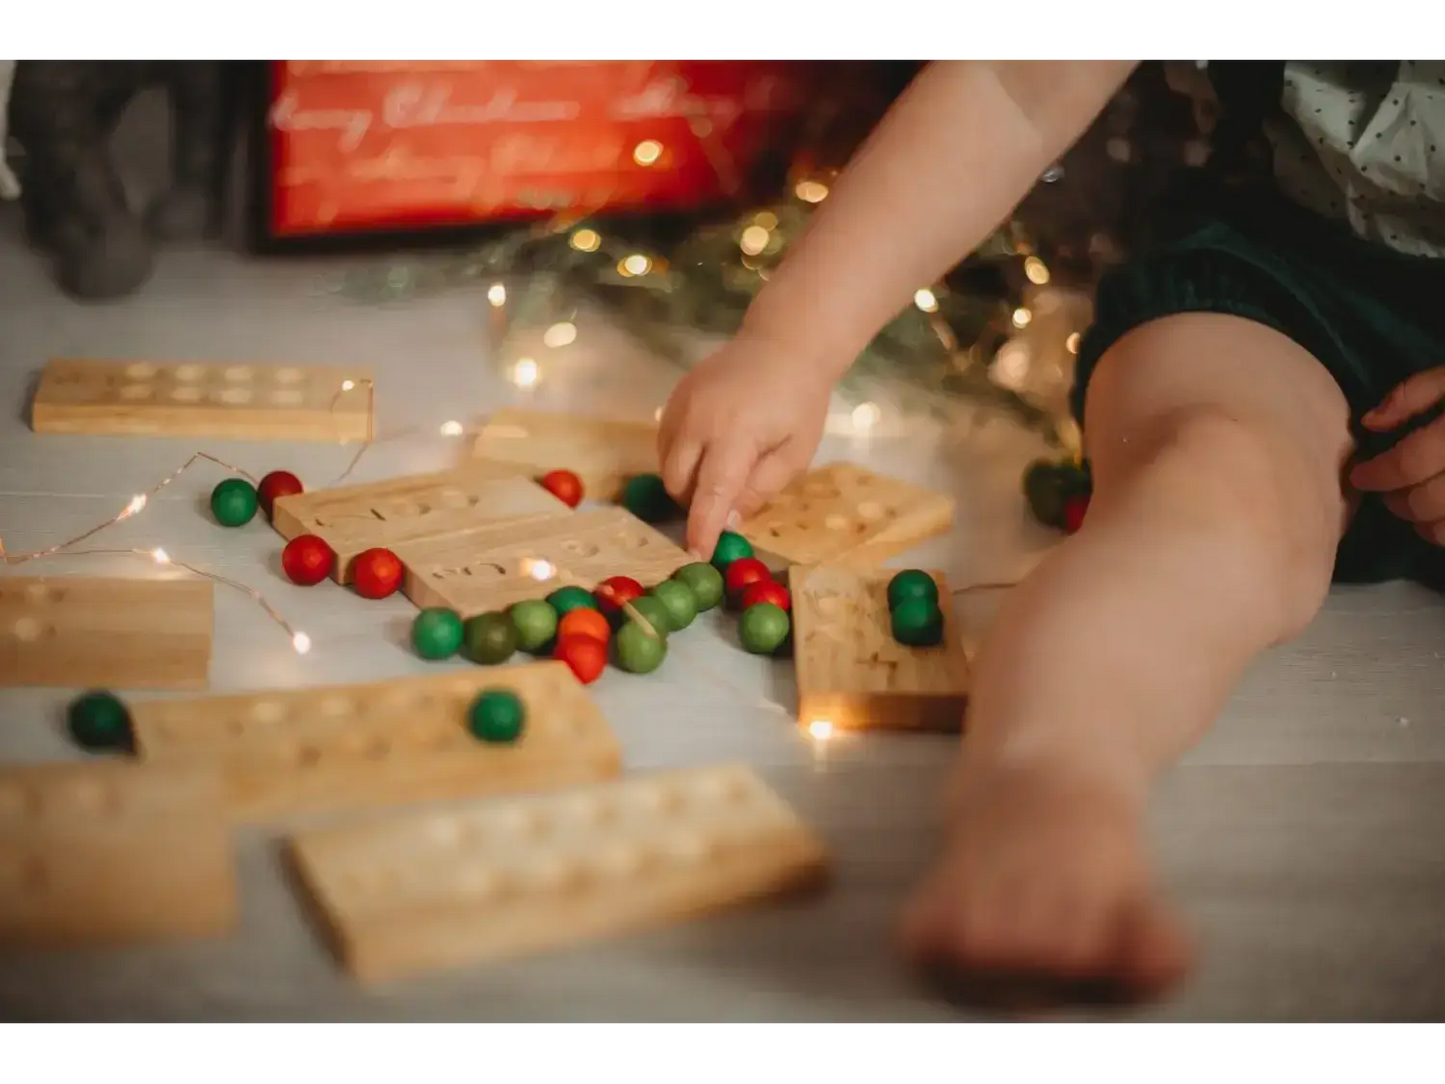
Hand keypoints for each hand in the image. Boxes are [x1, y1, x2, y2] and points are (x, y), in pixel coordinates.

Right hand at [658, 329, 832, 558]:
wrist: (784, 344)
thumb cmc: (799, 403)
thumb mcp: (795, 454)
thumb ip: (760, 489)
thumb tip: (728, 521)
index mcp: (735, 436)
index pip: (711, 494)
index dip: (702, 528)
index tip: (696, 555)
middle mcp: (699, 420)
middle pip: (678, 483)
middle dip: (695, 503)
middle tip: (722, 503)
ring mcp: (681, 406)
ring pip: (666, 464)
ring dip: (686, 482)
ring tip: (718, 472)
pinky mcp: (674, 397)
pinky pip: (665, 442)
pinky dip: (680, 458)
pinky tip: (706, 451)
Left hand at [1350, 368, 1444, 543]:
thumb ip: (1415, 393)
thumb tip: (1370, 423)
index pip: (1411, 463)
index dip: (1378, 474)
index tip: (1359, 476)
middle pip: (1428, 500)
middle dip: (1398, 502)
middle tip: (1388, 493)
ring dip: (1424, 524)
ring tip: (1415, 508)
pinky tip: (1442, 519)